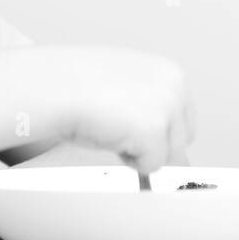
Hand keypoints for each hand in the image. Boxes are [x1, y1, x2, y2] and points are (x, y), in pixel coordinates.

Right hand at [52, 47, 194, 174]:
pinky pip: (151, 166)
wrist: (55, 84)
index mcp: (171, 73)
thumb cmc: (78, 83)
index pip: (183, 120)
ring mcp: (167, 109)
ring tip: (111, 127)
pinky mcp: (154, 132)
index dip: (155, 130)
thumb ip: (151, 103)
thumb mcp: (127, 84)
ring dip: (139, 150)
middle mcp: (175, 88)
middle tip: (118, 127)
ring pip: (168, 155)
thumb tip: (168, 139)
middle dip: (153, 143)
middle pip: (181, 140)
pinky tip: (108, 135)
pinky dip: (128, 160)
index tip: (129, 123)